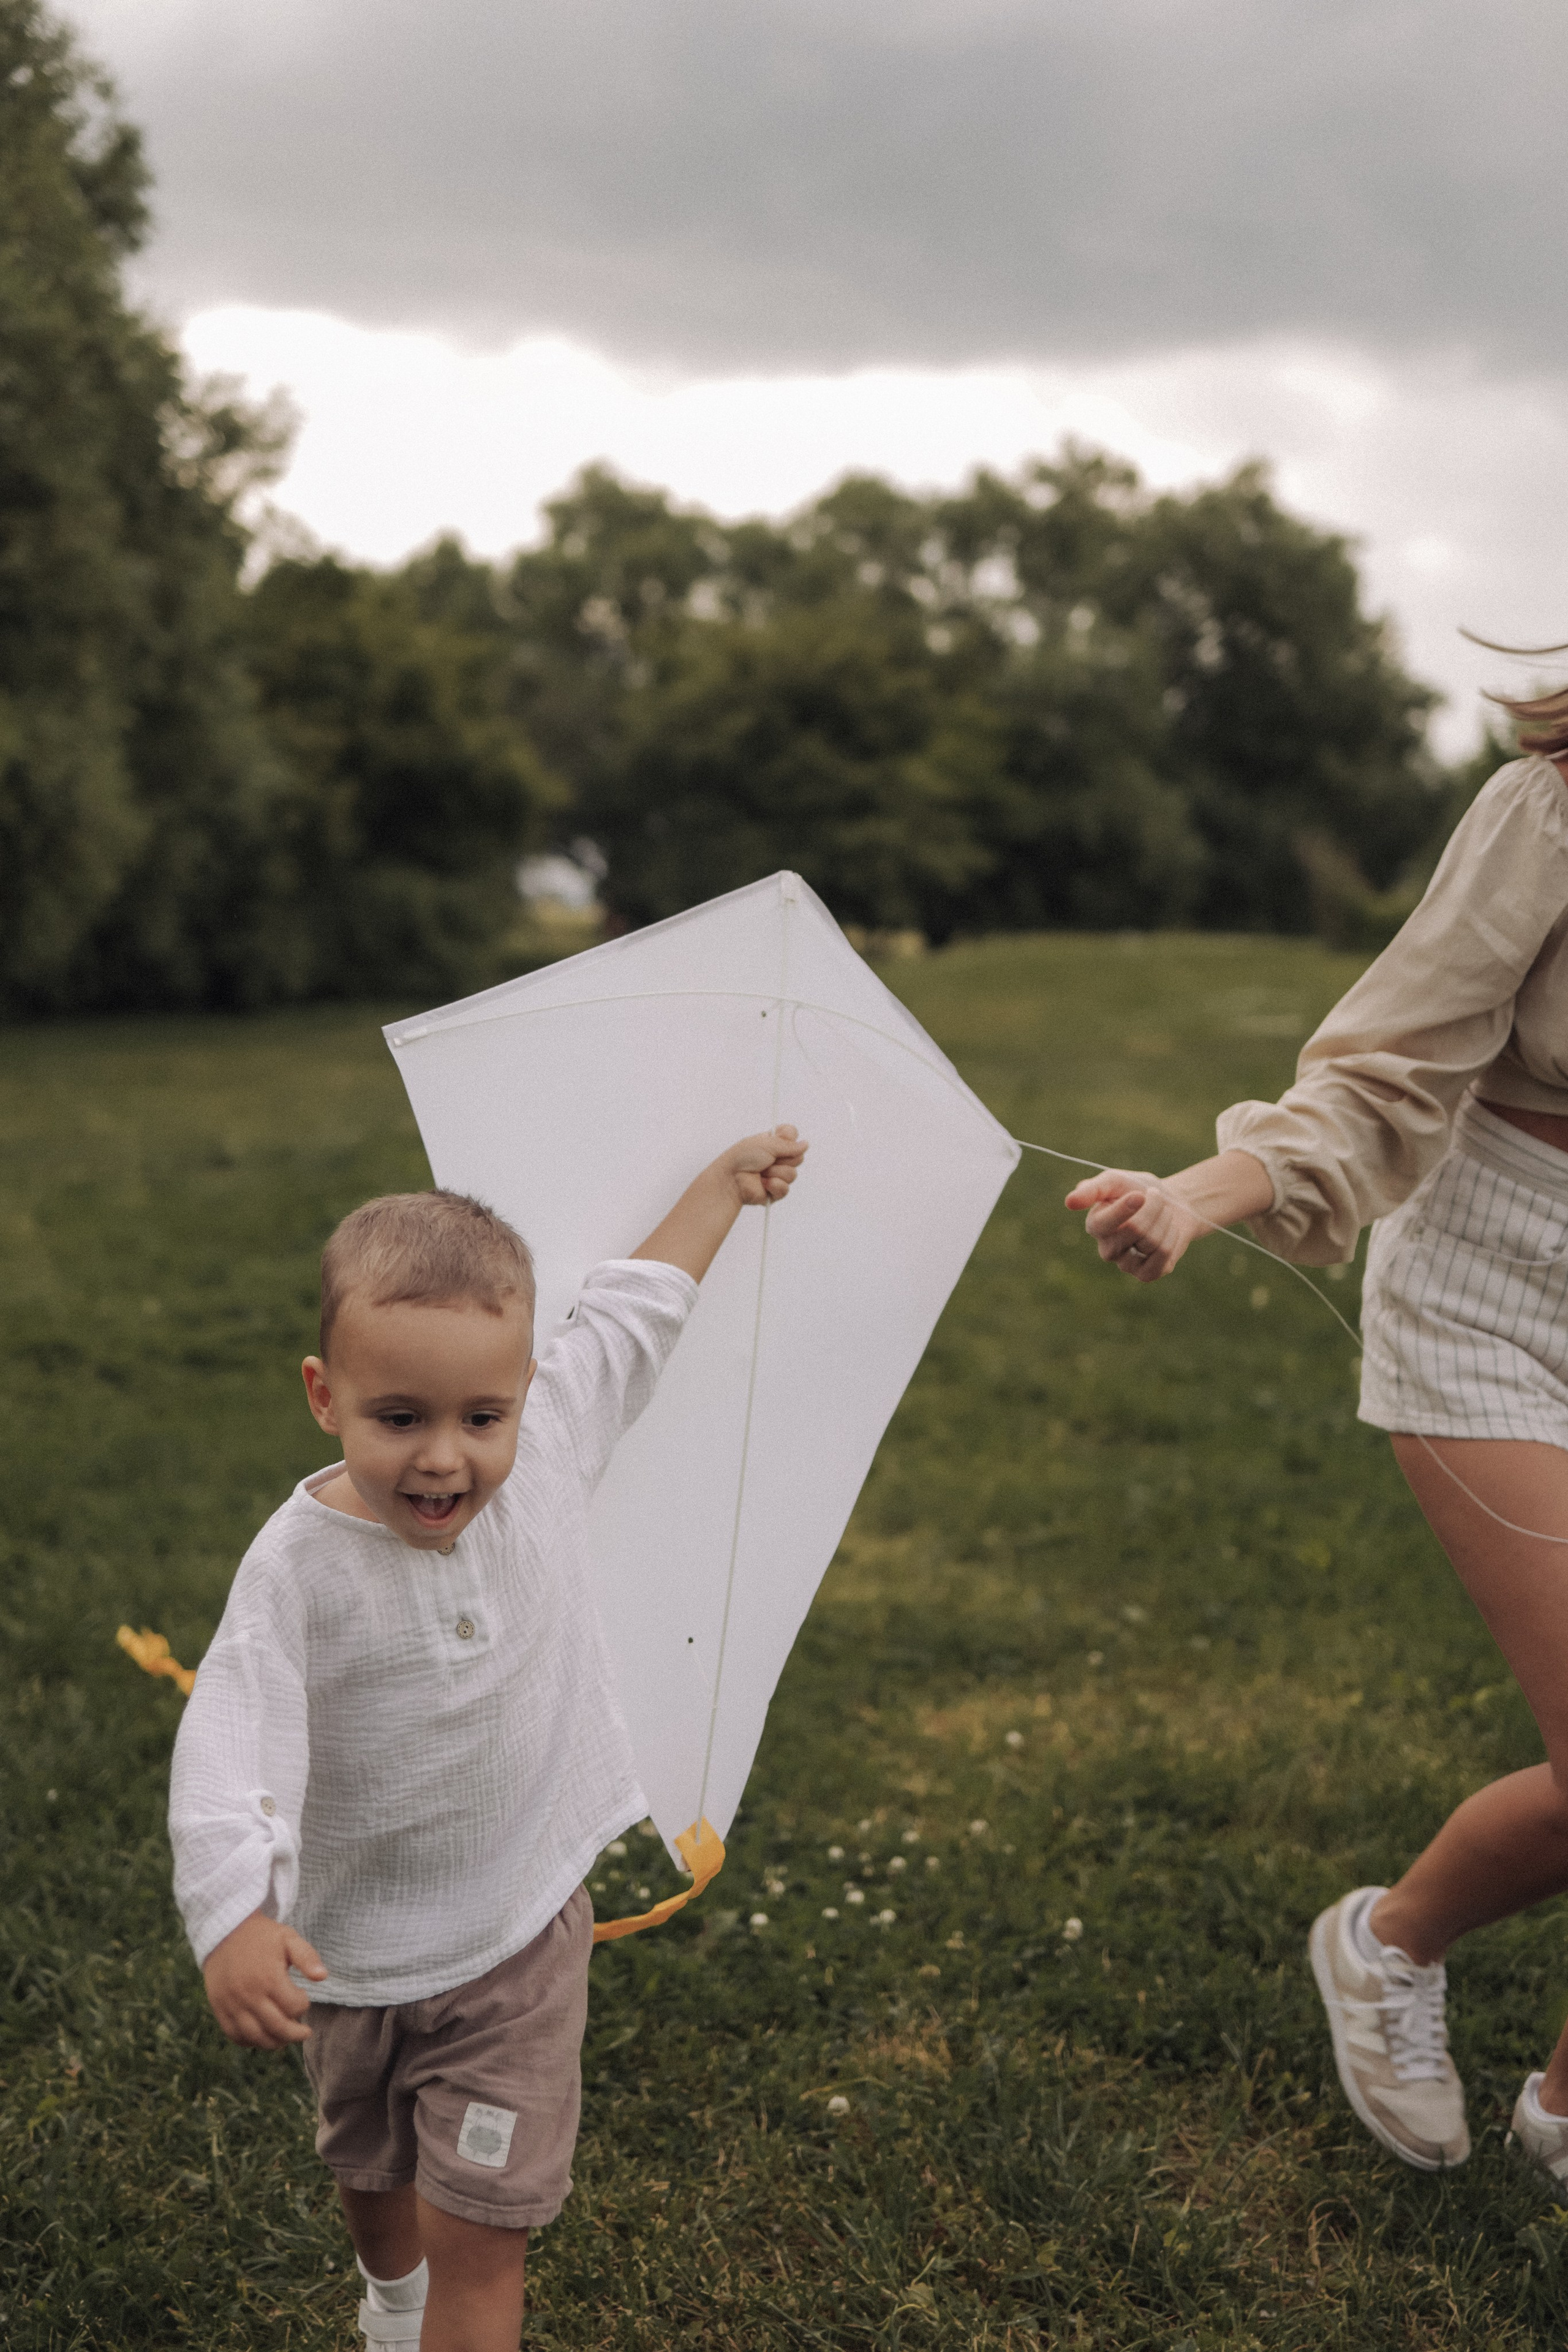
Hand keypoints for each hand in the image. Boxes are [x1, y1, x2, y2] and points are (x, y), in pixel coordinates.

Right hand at [202, 1911, 326, 2048]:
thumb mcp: (288, 1938)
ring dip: (274, 2043)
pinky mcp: (219, 2008)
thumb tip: (323, 1976)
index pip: (294, 2007)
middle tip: (305, 2033)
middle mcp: (249, 1995)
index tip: (303, 1997)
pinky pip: (234, 2035)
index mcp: (268, 1977)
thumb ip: (307, 1957)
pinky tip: (261, 2037)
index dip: (304, 2005)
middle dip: (295, 2034)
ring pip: (256, 2037)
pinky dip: (249, 2041)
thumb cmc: (262, 1936)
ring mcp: (232, 2004)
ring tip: (285, 2039)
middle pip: (277, 2027)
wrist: (225, 1933)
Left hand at [719, 1124, 807, 1206]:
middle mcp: (776, 1158)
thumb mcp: (766, 1143)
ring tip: (761, 1172)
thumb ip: (788, 1144)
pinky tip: (762, 1183)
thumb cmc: (741, 1158)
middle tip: (767, 1159)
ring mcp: (777, 1175)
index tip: (781, 1139)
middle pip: (798, 1157)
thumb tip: (805, 1144)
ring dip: (775, 1172)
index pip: (793, 1136)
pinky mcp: (775, 1191)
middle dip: (783, 1158)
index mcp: (773, 1143)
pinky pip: (786, 1189)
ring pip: (793, 1174)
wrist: (730, 1179)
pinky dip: (774, 1185)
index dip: (790, 1138)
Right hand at [1064, 1168, 1208, 1281]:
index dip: (1124, 1208)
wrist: (1172, 1203)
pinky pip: (1165, 1256)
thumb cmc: (1138, 1189)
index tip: (1139, 1195)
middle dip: (1154, 1207)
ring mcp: (1126, 1265)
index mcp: (1095, 1226)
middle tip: (1157, 1196)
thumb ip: (1092, 1189)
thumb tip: (1069, 1202)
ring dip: (1166, 1219)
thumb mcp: (1115, 1181)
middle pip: (1135, 1230)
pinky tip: (1169, 1231)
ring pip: (1153, 1242)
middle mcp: (1107, 1249)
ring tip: (1165, 1213)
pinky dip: (1173, 1237)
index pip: (1103, 1224)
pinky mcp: (1147, 1274)